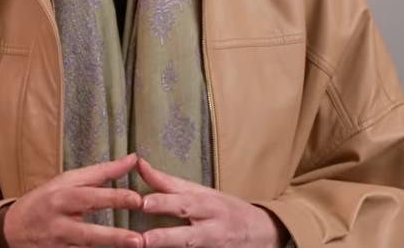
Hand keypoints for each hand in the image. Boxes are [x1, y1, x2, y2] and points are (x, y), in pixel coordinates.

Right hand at [0, 152, 145, 247]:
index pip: (90, 197)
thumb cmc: (46, 200)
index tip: (137, 199)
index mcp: (62, 197)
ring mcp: (57, 245)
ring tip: (134, 247)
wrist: (11, 228)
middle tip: (137, 239)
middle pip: (87, 232)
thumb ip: (102, 172)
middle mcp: (58, 223)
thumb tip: (133, 159)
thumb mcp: (68, 180)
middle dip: (112, 237)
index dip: (114, 198)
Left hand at [136, 158, 285, 247]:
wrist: (264, 232)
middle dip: (165, 213)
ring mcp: (214, 239)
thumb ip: (168, 183)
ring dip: (169, 240)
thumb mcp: (200, 193)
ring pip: (191, 240)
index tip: (140, 194)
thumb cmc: (224, 210)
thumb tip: (139, 164)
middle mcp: (209, 217)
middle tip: (142, 216)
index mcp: (204, 198)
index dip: (161, 192)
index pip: (180, 192)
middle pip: (187, 211)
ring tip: (146, 242)